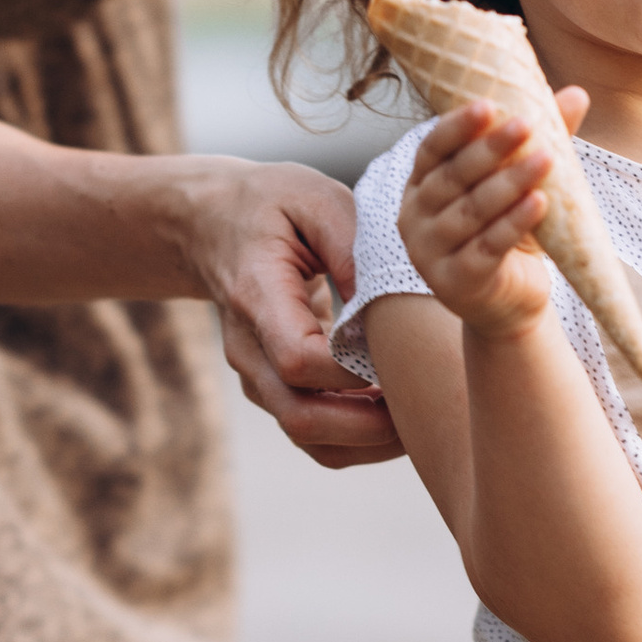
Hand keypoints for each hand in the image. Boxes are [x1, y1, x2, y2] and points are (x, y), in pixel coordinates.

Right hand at [193, 161, 403, 470]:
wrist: (214, 224)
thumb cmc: (273, 206)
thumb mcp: (315, 200)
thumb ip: (352, 246)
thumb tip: (388, 300)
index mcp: (256, 295)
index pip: (298, 359)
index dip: (352, 374)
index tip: (399, 359)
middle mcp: (248, 348)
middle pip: (301, 417)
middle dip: (370, 426)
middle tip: (427, 406)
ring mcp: (256, 376)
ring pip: (308, 437)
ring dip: (367, 441)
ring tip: (419, 417)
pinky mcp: (273, 388)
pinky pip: (313, 435)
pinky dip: (356, 440)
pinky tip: (397, 415)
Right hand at [396, 92, 587, 342]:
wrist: (509, 306)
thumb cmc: (508, 237)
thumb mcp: (520, 188)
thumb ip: (539, 142)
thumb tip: (575, 94)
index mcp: (421, 186)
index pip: (432, 148)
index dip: (457, 126)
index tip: (488, 104)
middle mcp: (415, 218)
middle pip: (453, 177)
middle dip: (490, 149)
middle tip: (526, 125)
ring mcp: (429, 253)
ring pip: (471, 211)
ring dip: (509, 183)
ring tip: (546, 160)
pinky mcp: (454, 283)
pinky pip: (487, 247)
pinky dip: (514, 224)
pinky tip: (539, 202)